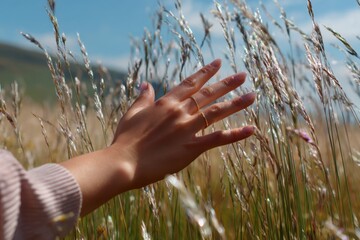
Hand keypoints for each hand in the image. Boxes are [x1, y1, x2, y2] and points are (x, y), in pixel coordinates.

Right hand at [61, 59, 255, 214]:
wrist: (123, 162)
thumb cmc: (125, 139)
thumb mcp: (132, 113)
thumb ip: (143, 98)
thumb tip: (146, 84)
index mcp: (166, 103)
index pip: (190, 83)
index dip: (205, 72)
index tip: (218, 63)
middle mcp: (179, 112)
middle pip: (208, 94)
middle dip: (227, 84)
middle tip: (243, 75)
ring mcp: (187, 129)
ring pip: (216, 112)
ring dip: (236, 103)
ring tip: (252, 96)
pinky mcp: (191, 147)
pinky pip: (217, 139)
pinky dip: (235, 134)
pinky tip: (250, 129)